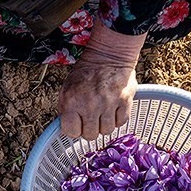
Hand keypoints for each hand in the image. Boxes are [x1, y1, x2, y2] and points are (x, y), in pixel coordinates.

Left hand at [58, 22, 146, 140]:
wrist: (108, 55)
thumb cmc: (86, 72)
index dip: (74, 130)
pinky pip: (121, 123)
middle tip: (91, 119)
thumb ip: (65, 109)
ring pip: (106, 131)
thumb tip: (67, 128)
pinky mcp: (125, 101)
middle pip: (90, 135)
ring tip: (102, 113)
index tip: (77, 125)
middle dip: (89, 129)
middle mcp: (90, 105)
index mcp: (72, 101)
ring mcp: (109, 104)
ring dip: (104, 125)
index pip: (71, 132)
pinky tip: (113, 110)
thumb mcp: (66, 88)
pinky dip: (117, 119)